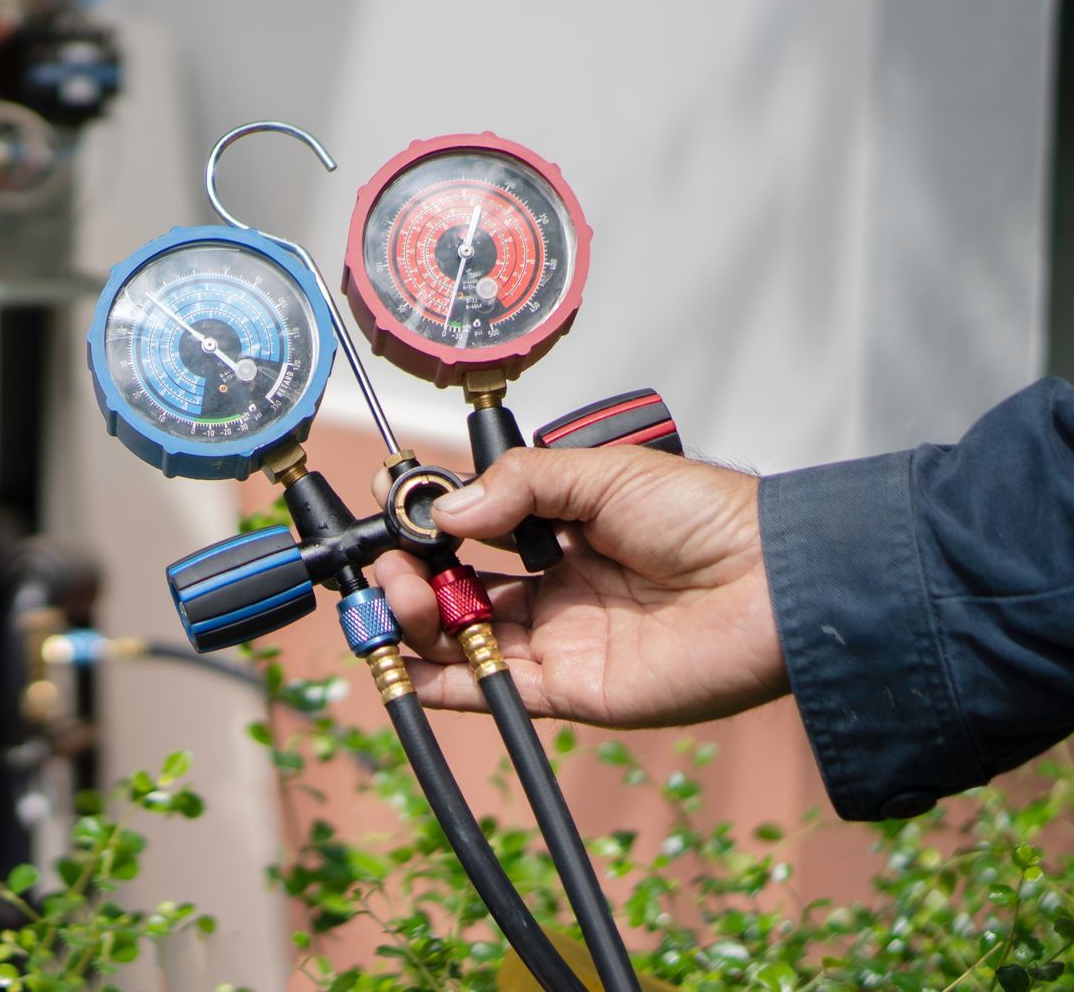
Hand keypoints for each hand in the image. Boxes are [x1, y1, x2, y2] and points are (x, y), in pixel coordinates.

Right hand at [373, 446, 786, 727]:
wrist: (773, 584)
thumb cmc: (709, 518)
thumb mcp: (604, 474)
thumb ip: (521, 485)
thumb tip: (448, 510)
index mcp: (561, 529)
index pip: (473, 530)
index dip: (428, 525)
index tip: (392, 511)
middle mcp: (555, 586)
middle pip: (458, 588)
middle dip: (412, 576)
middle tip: (392, 566)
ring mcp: (561, 640)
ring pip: (465, 638)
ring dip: (418, 621)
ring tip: (403, 600)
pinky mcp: (573, 690)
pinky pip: (494, 690)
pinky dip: (444, 682)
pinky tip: (405, 662)